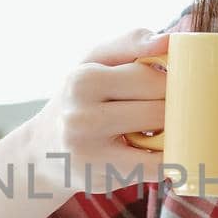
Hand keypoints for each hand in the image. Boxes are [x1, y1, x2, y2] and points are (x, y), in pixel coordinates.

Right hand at [30, 27, 170, 195]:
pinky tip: (159, 154)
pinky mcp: (100, 177)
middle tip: (171, 112)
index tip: (174, 87)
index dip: (172, 83)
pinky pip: (153, 170)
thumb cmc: (79, 98)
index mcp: (84, 80)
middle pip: (158, 110)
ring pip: (161, 143)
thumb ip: (130, 43)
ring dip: (173, 137)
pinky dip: (167, 162)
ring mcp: (89, 151)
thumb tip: (169, 40)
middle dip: (175, 111)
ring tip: (162, 131)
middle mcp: (81, 116)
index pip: (151, 78)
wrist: (42, 151)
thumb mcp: (93, 62)